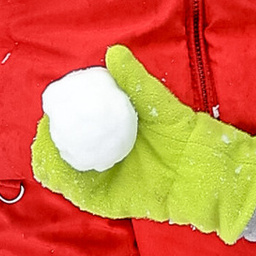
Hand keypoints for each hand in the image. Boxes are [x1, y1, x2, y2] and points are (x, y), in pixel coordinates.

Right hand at [30, 46, 255, 242]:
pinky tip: (57, 166)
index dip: (58, 116)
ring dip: (48, 160)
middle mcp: (102, 158)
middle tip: (46, 125)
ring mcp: (104, 181)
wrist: (209, 170)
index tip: (52, 104)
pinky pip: (79, 194)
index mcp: (111, 134)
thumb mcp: (159, 104)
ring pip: (63, 174)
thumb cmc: (187, 134)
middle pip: (61, 150)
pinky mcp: (108, 202)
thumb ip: (136, 82)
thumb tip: (113, 52)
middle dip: (47, 139)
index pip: (74, 126)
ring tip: (45, 143)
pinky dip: (65, 182)